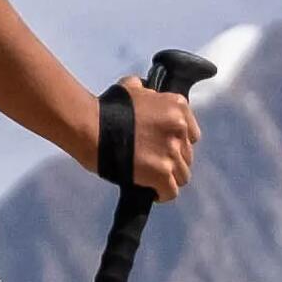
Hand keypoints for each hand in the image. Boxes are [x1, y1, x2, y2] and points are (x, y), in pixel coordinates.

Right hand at [108, 80, 199, 201]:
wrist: (90, 127)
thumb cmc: (106, 108)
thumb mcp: (132, 88)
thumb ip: (147, 93)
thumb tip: (149, 93)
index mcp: (177, 107)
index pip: (191, 134)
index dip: (177, 143)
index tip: (164, 147)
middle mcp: (180, 129)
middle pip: (186, 155)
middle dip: (172, 160)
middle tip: (153, 163)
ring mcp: (172, 152)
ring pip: (182, 175)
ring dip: (168, 178)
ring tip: (152, 179)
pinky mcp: (162, 173)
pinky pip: (171, 191)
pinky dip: (162, 194)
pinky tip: (151, 192)